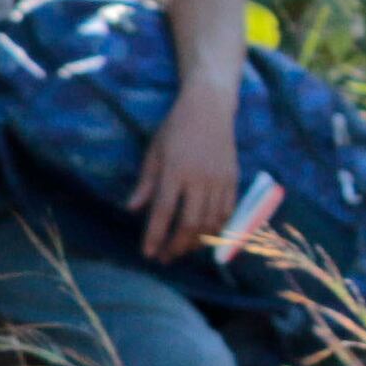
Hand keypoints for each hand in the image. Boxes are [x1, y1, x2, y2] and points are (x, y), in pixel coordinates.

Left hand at [132, 84, 242, 261]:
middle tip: (165, 258)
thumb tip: (131, 209)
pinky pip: (229, 212)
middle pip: (190, 223)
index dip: (155, 236)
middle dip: (176, 245)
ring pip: (212, 222)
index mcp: (175, 171)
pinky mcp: (234, 180)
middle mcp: (200, 178)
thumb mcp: (154, 151)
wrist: (210, 108)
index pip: (163, 212)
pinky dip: (218, 229)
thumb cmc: (175, 128)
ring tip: (182, 250)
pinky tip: (205, 237)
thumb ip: (145, 183)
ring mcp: (220, 180)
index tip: (148, 253)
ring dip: (196, 242)